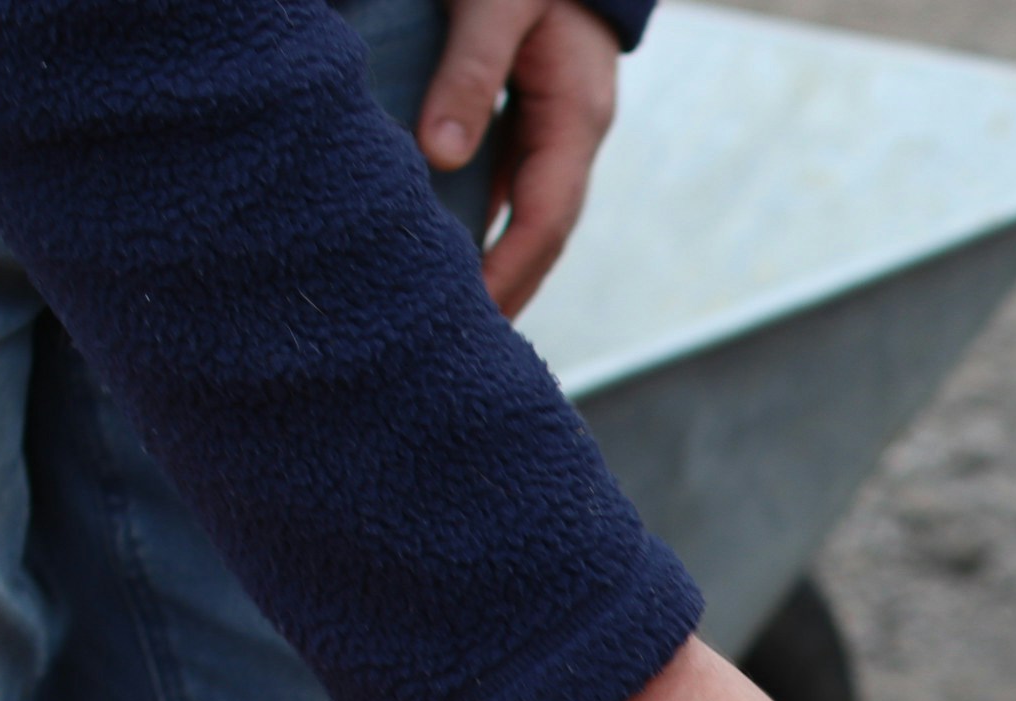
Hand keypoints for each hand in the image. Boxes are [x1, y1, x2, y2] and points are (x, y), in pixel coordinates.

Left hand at [419, 0, 618, 315]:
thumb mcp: (495, 1)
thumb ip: (469, 73)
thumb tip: (438, 158)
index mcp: (578, 114)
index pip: (544, 218)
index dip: (509, 274)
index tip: (472, 322)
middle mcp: (573, 130)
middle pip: (541, 230)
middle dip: (506, 289)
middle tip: (457, 350)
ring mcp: (554, 124)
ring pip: (523, 210)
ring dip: (493, 263)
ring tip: (450, 317)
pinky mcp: (528, 110)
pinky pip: (505, 179)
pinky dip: (478, 218)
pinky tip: (445, 245)